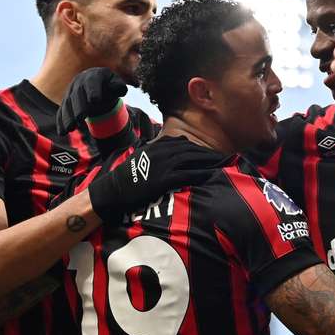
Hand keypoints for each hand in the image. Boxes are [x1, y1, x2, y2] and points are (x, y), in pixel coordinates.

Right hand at [56, 67, 127, 134]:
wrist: (95, 83)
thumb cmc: (109, 85)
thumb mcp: (116, 83)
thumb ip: (119, 87)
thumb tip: (120, 89)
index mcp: (94, 75)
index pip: (92, 82)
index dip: (93, 91)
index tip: (95, 100)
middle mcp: (80, 82)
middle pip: (77, 95)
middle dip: (79, 107)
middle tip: (81, 118)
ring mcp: (71, 91)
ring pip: (67, 104)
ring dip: (68, 117)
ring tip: (70, 129)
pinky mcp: (66, 101)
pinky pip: (62, 111)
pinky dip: (61, 122)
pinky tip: (62, 132)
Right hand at [87, 137, 221, 223]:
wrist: (111, 191)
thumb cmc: (126, 178)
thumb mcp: (141, 159)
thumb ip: (157, 152)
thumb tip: (172, 148)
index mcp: (156, 147)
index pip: (183, 143)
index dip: (199, 148)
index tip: (211, 153)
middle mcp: (161, 153)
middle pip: (191, 150)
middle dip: (208, 154)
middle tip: (223, 158)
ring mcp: (162, 165)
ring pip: (192, 160)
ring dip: (208, 162)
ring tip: (222, 165)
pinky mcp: (162, 179)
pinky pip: (186, 174)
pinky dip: (200, 174)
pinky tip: (210, 176)